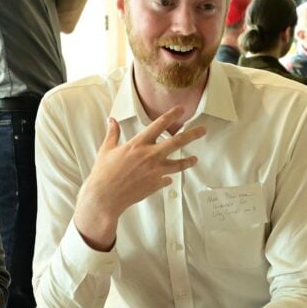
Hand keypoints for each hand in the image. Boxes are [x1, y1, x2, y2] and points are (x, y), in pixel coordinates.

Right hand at [73, 107, 205, 249]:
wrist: (105, 197)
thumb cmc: (103, 173)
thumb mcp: (106, 150)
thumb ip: (113, 133)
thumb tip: (111, 120)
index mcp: (138, 144)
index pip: (159, 125)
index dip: (171, 115)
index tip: (181, 110)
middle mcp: (150, 156)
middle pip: (177, 142)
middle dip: (192, 134)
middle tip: (203, 130)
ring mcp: (155, 171)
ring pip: (178, 164)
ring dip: (188, 161)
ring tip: (195, 159)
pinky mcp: (155, 184)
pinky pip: (167, 179)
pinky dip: (169, 178)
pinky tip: (170, 178)